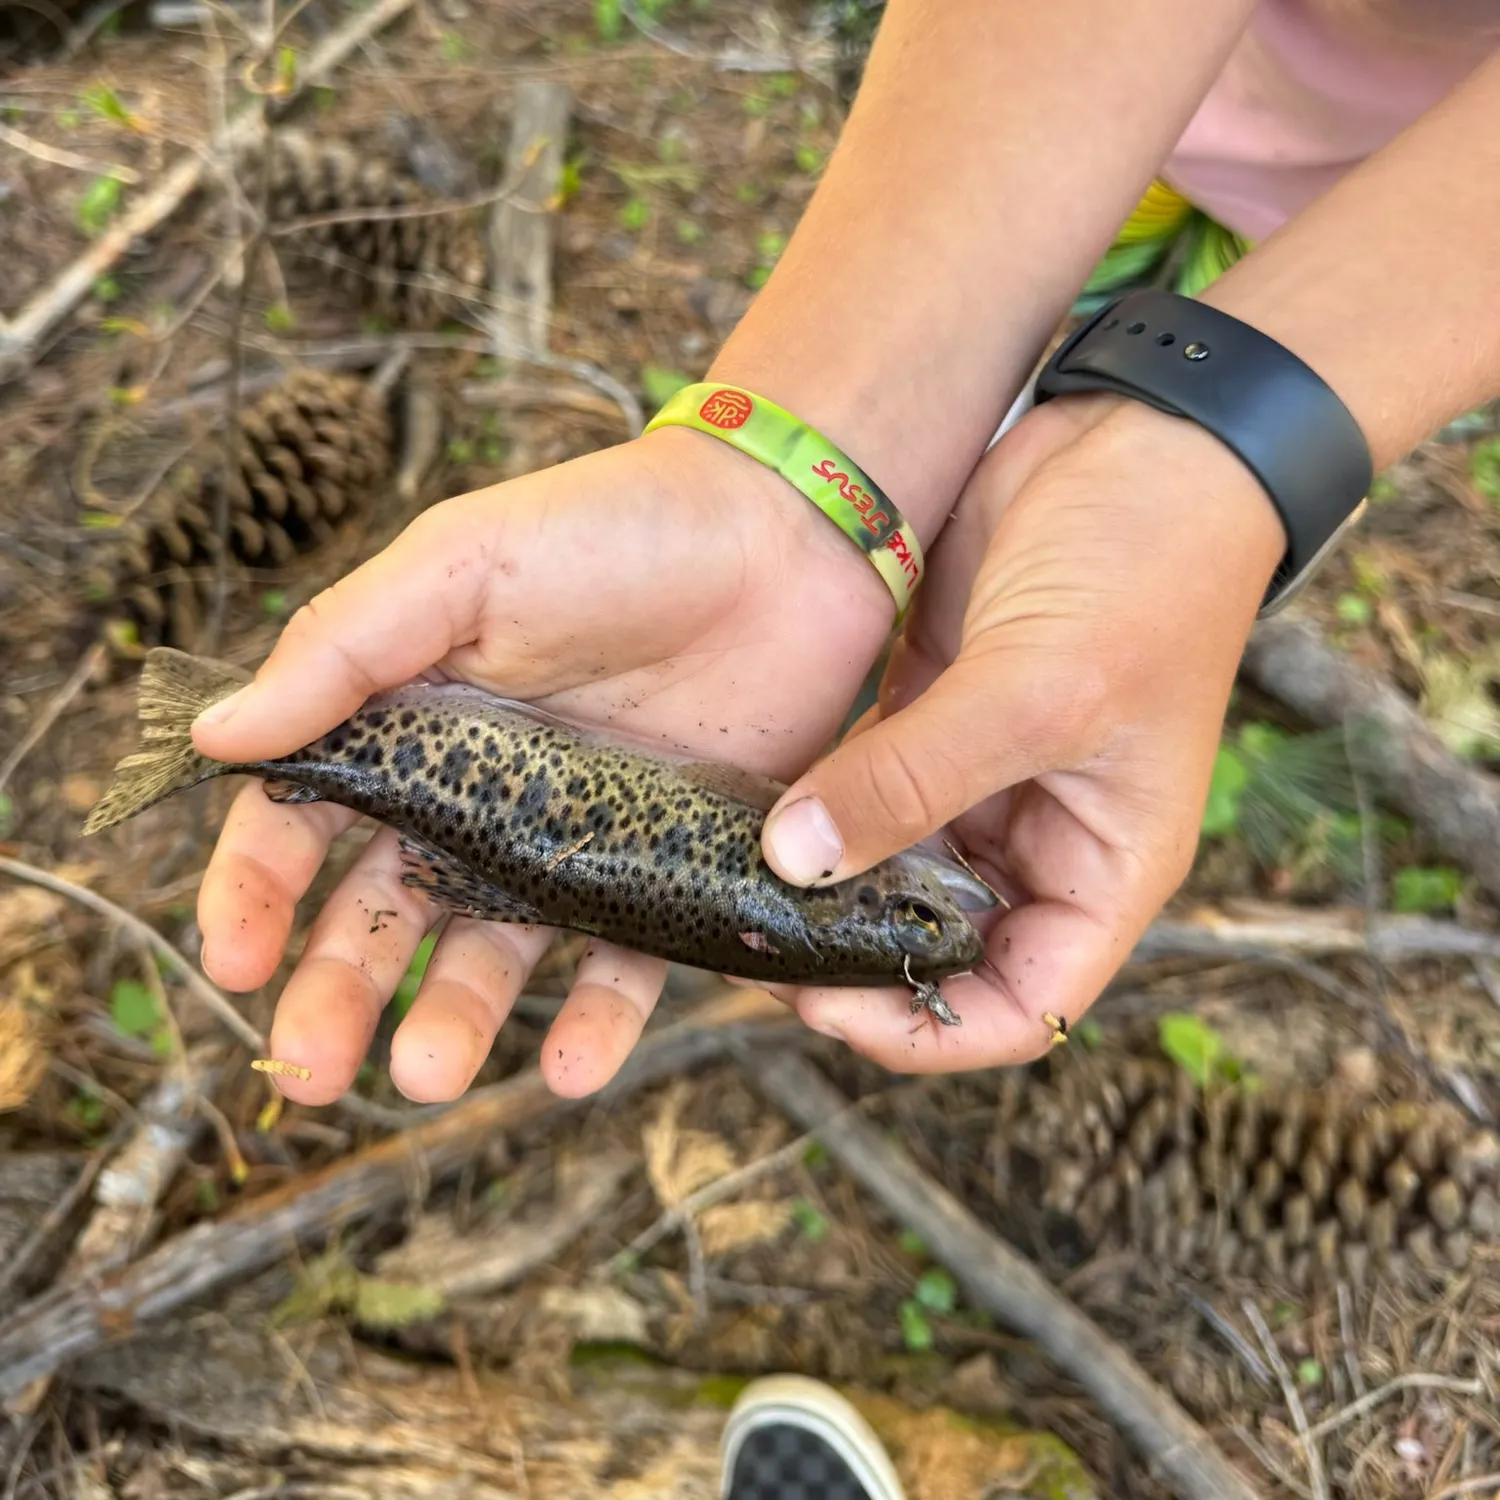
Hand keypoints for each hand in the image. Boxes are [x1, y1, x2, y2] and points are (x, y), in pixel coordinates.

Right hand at [191, 426, 895, 1104]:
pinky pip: (624, 962)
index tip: (234, 963)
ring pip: (492, 954)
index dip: (258, 894)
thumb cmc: (613, 528)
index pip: (305, 822)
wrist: (787, 534)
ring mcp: (572, 841)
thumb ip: (342, 648)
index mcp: (411, 721)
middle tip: (311, 1070)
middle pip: (387, 913)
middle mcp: (480, 795)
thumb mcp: (461, 565)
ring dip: (453, 1023)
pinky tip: (571, 1070)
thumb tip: (214, 736)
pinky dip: (598, 1022)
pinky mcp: (666, 867)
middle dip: (339, 992)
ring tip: (428, 1078)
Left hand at [758, 394, 1287, 1068]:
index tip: (825, 1006)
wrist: (1140, 435)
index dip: (926, 1030)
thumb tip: (795, 864)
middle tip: (747, 945)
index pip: (1017, 1007)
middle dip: (850, 960)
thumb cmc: (1144, 569)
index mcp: (1100, 870)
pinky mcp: (927, 715)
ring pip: (887, 871)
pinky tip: (738, 812)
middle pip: (936, 949)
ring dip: (819, 885)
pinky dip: (809, 808)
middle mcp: (1038, 840)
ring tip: (724, 888)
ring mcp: (979, 778)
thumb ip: (916, 782)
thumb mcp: (1037, 690)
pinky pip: (860, 789)